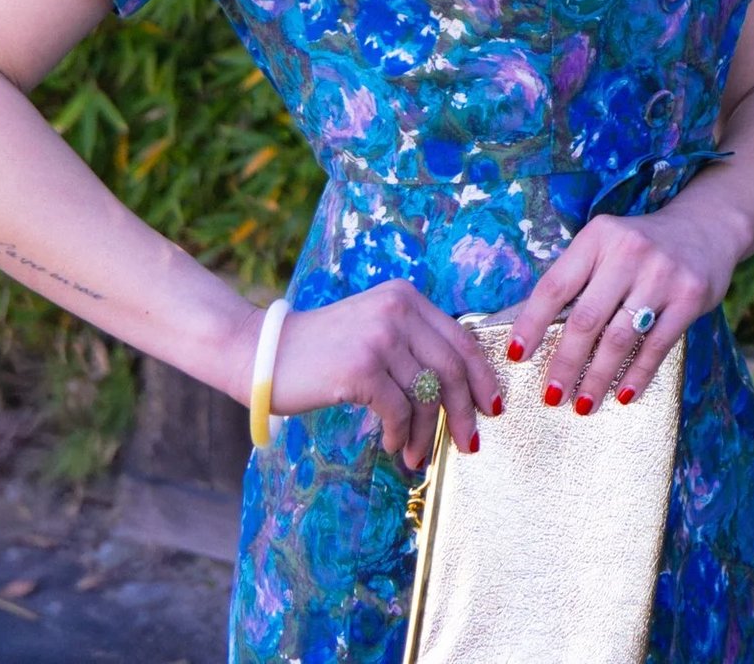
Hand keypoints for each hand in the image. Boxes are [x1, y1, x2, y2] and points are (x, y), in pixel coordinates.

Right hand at [247, 280, 505, 472]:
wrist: (262, 353)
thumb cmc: (322, 351)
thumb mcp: (374, 331)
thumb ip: (413, 346)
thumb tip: (459, 392)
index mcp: (406, 298)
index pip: (461, 340)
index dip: (482, 377)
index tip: (491, 407)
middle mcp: (397, 310)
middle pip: (452, 368)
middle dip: (465, 411)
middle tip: (468, 444)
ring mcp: (379, 338)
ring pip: (426, 395)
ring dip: (427, 433)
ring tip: (417, 456)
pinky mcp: (360, 368)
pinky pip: (399, 411)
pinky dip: (401, 434)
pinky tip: (394, 445)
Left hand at [505, 205, 743, 415]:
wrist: (706, 228)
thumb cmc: (640, 247)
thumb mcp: (606, 246)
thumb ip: (578, 279)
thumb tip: (535, 335)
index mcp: (598, 237)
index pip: (556, 286)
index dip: (532, 323)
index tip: (517, 355)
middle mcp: (629, 251)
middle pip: (586, 319)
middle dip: (565, 363)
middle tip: (552, 396)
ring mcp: (663, 274)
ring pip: (620, 337)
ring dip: (598, 377)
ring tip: (584, 404)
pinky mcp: (691, 296)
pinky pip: (657, 345)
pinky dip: (637, 374)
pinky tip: (624, 395)